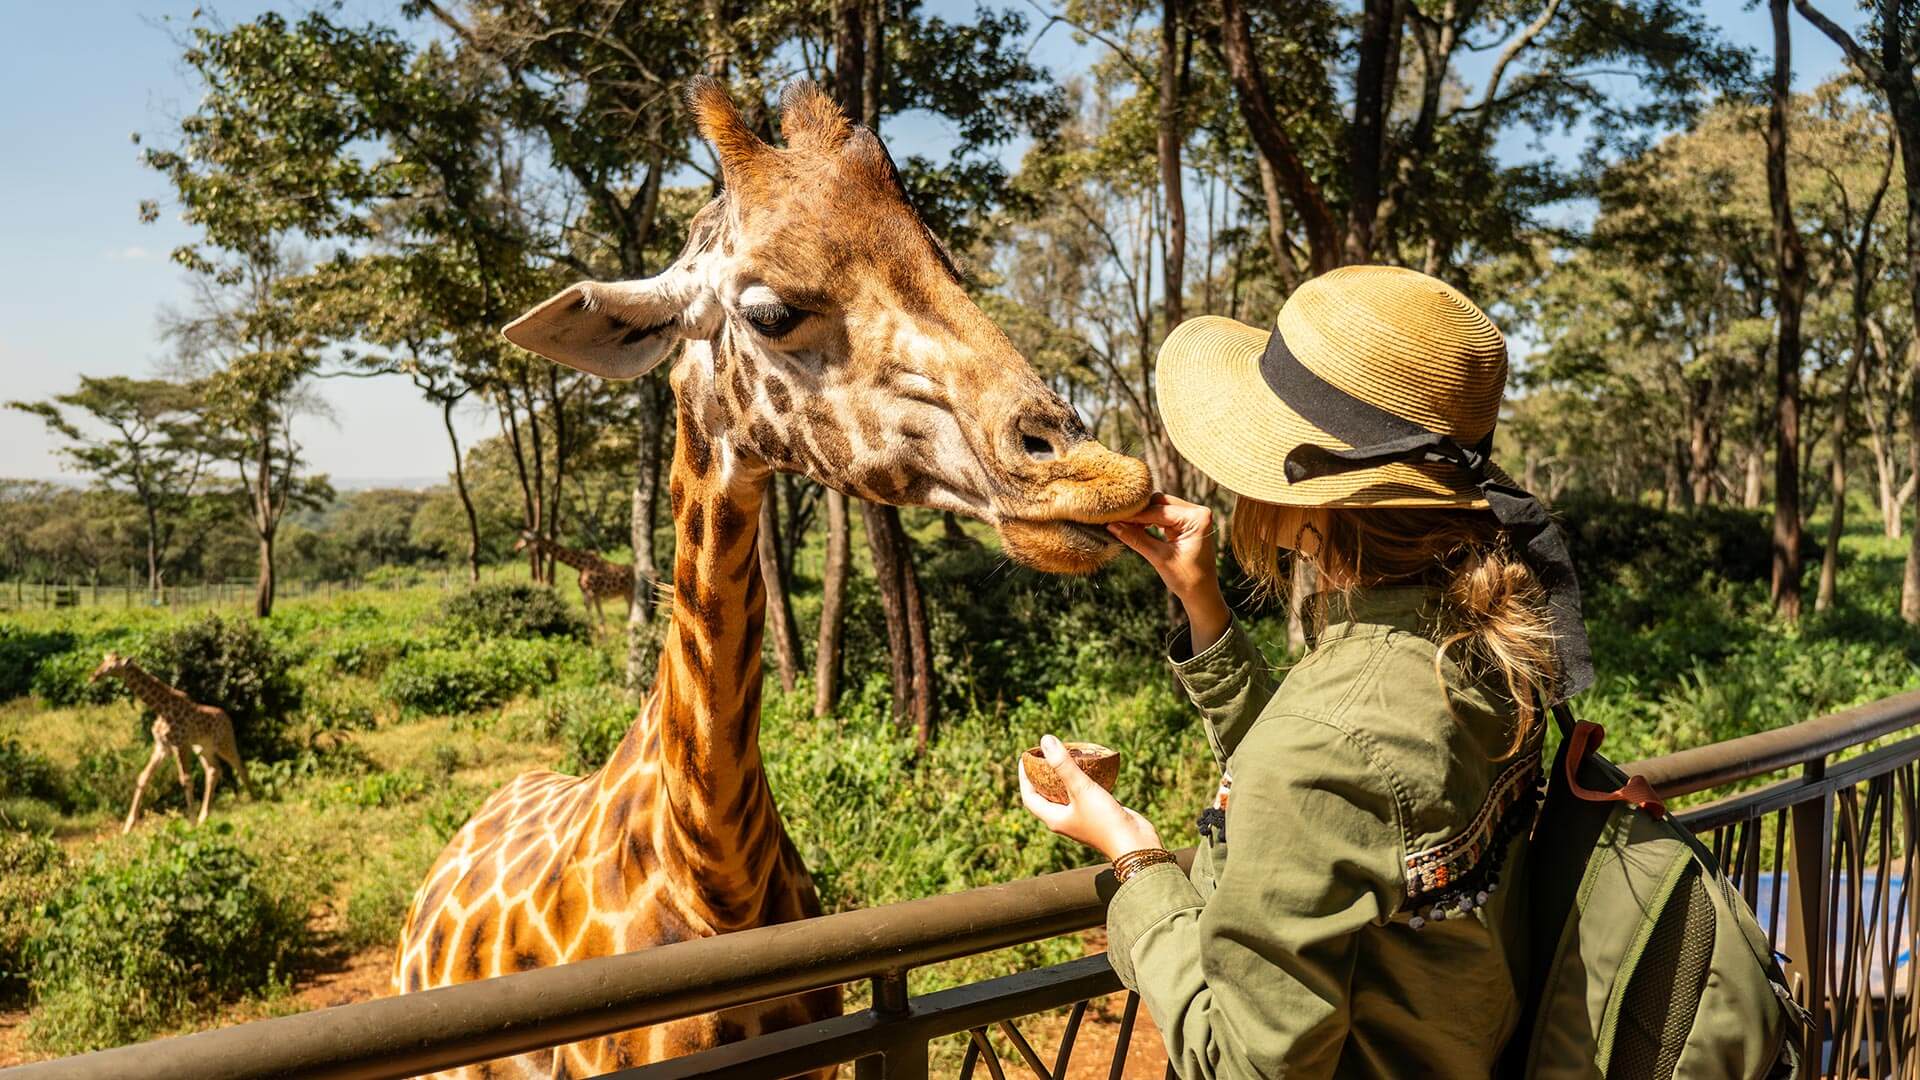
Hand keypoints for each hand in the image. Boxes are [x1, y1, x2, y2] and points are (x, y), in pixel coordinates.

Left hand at [1020, 735, 1162, 860]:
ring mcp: (1082, 817)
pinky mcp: (1098, 813)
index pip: (1030, 797)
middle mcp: (1065, 819)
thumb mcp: (1081, 789)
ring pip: (1067, 794)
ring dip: (1065, 776)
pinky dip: (1084, 780)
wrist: (1135, 843)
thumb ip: (1063, 765)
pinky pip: (1085, 794)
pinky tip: (1092, 767)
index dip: (1024, 777)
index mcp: (1054, 818)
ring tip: (1068, 756)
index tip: (1026, 757)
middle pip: (1047, 794)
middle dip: (1043, 774)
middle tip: (1046, 754)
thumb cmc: (1104, 820)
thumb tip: (1045, 740)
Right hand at [1108, 493, 1229, 649]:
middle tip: (1117, 520)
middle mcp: (1198, 512)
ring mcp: (1193, 517)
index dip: (1135, 515)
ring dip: (1143, 517)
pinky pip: (1164, 515)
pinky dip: (1150, 522)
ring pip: (1160, 507)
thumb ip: (1136, 538)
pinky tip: (1136, 528)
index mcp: (1197, 518)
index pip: (1159, 510)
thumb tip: (1112, 525)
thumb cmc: (1187, 579)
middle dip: (1139, 512)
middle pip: (1160, 502)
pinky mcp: (1186, 523)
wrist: (1202, 594)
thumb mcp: (1159, 558)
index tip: (1114, 517)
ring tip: (1124, 525)